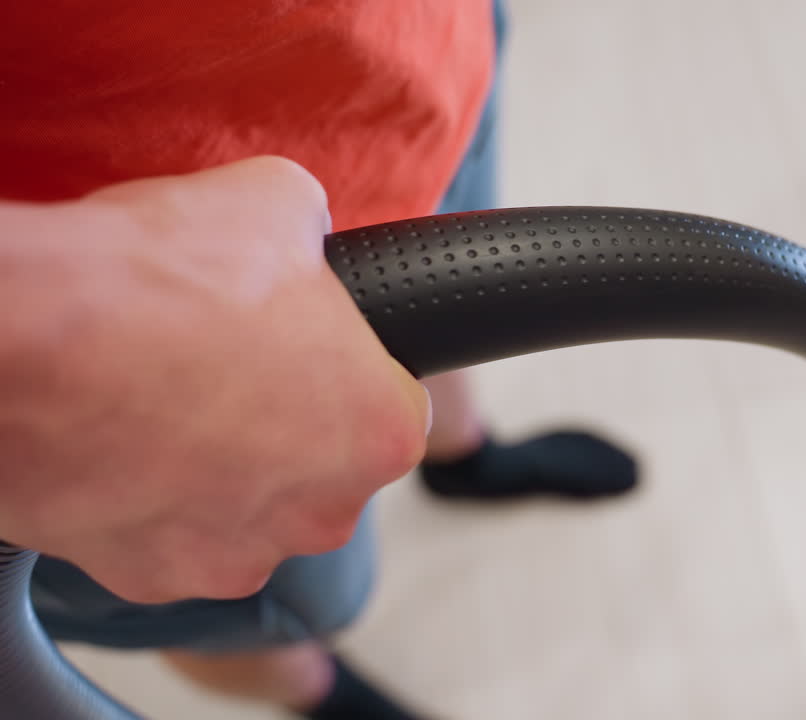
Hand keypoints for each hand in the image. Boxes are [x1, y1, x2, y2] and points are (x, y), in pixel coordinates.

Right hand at [0, 157, 429, 602]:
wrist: (21, 342)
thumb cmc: (159, 281)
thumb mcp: (274, 203)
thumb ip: (310, 233)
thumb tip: (298, 227)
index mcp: (380, 431)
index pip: (393, 403)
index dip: (348, 365)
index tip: (308, 345)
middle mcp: (323, 510)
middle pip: (321, 463)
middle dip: (284, 420)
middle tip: (226, 364)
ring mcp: (238, 553)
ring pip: (247, 505)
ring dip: (219, 464)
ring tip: (161, 395)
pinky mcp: (154, 577)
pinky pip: (171, 535)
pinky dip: (150, 497)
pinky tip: (117, 438)